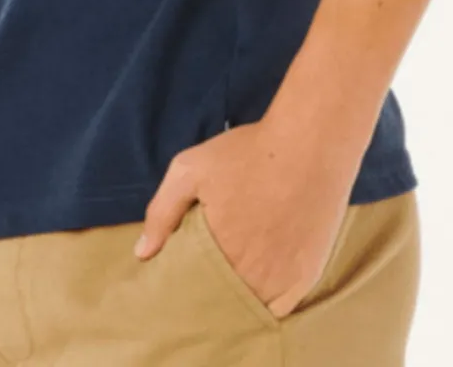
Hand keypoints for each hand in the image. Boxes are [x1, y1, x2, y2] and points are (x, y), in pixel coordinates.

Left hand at [131, 118, 366, 317]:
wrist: (310, 144)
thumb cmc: (248, 152)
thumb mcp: (191, 169)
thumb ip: (163, 212)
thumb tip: (143, 253)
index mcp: (217, 253)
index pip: (192, 290)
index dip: (185, 285)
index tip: (181, 275)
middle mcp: (250, 275)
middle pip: (221, 303)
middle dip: (209, 293)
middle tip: (208, 271)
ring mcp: (281, 280)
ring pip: (250, 308)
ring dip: (239, 300)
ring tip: (232, 278)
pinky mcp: (306, 277)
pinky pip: (282, 309)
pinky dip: (269, 303)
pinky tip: (260, 285)